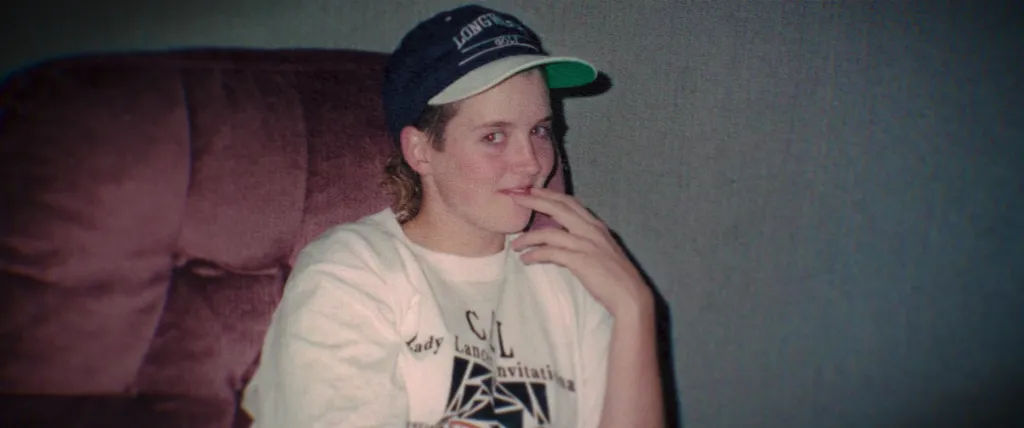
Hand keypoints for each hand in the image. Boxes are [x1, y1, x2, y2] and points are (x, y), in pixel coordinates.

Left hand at [509, 187, 651, 314]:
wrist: (630, 295)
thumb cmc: (615, 277)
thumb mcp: (601, 251)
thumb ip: (584, 242)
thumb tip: (563, 242)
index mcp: (596, 226)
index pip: (571, 203)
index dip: (550, 195)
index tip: (533, 191)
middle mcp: (591, 230)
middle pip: (558, 208)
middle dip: (535, 201)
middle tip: (517, 198)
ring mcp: (585, 244)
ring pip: (549, 233)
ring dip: (528, 238)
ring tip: (514, 245)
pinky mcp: (580, 261)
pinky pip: (550, 253)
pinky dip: (535, 255)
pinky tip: (526, 259)